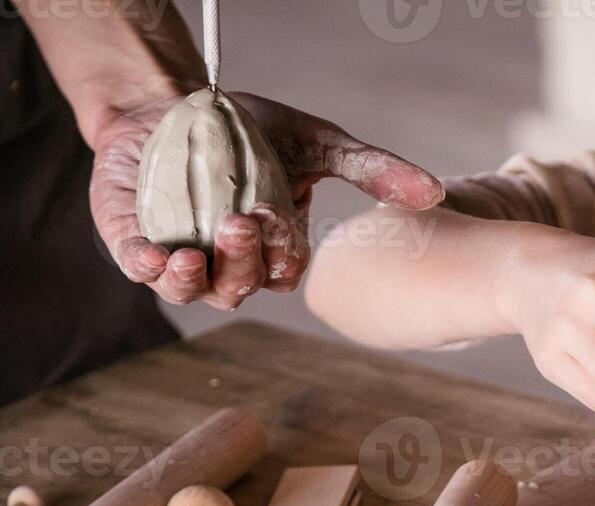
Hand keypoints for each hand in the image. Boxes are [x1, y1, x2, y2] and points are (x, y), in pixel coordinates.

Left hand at [90, 92, 443, 309]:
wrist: (173, 102)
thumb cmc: (249, 130)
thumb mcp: (318, 144)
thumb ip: (373, 169)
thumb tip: (435, 191)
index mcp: (274, 250)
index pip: (284, 270)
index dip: (282, 257)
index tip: (280, 223)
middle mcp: (231, 263)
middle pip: (242, 284)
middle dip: (242, 261)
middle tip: (239, 222)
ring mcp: (182, 257)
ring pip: (194, 290)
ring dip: (195, 279)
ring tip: (195, 254)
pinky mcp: (134, 243)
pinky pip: (141, 270)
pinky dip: (148, 268)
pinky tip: (156, 257)